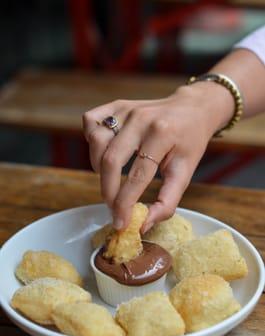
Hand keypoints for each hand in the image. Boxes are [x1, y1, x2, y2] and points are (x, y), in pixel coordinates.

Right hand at [83, 83, 231, 231]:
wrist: (192, 109)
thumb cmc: (190, 142)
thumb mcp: (186, 172)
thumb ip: (167, 201)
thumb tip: (144, 224)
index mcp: (162, 134)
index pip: (137, 176)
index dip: (124, 204)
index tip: (120, 223)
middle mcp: (141, 118)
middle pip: (110, 161)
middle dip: (108, 192)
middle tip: (113, 207)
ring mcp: (126, 109)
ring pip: (96, 141)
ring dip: (98, 168)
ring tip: (111, 179)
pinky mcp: (116, 104)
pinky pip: (91, 122)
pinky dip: (91, 141)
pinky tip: (104, 152)